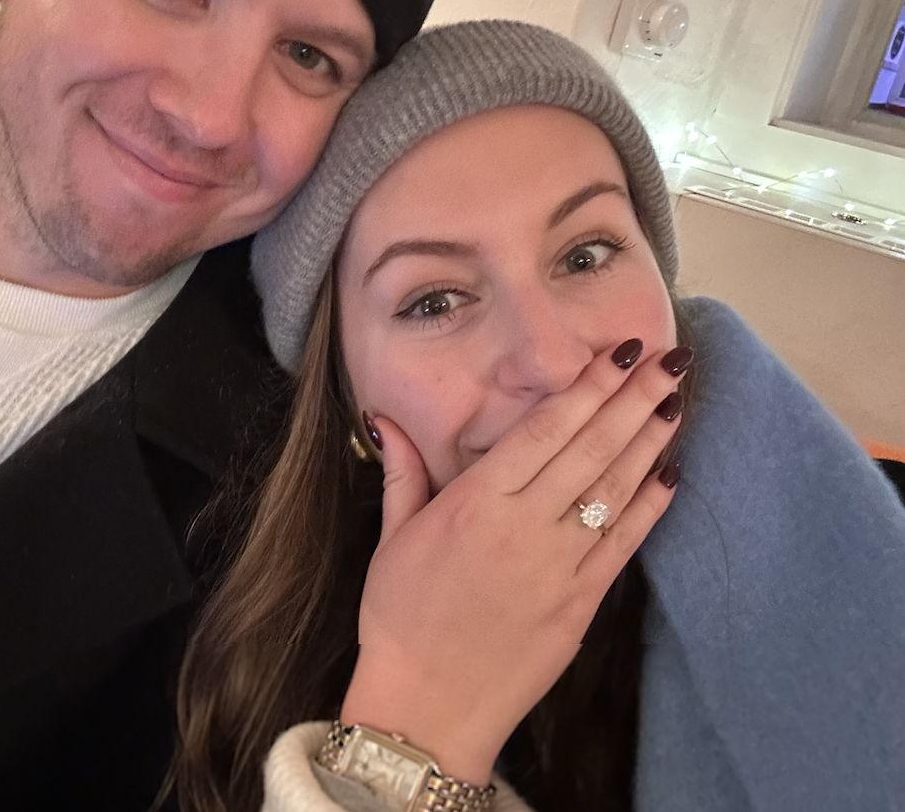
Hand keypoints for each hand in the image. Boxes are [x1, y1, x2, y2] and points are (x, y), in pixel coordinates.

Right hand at [339, 342, 689, 784]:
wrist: (428, 707)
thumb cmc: (400, 617)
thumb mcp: (392, 538)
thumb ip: (401, 471)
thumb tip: (383, 416)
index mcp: (476, 503)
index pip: (545, 431)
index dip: (587, 388)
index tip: (619, 352)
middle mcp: (525, 527)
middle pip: (591, 450)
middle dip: (633, 399)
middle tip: (670, 359)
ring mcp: (560, 567)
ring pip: (615, 491)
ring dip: (649, 442)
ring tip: (676, 400)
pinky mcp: (581, 603)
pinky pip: (624, 545)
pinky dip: (651, 507)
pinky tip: (670, 473)